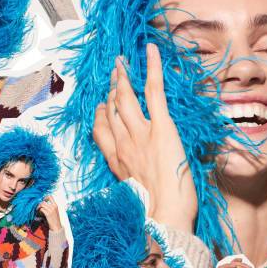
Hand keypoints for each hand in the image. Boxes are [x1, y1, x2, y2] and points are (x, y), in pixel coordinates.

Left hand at [38, 196, 61, 230]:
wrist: (56, 227)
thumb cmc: (54, 220)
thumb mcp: (54, 212)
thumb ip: (49, 207)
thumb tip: (42, 204)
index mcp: (55, 205)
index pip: (50, 196)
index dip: (45, 197)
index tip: (42, 200)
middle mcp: (53, 206)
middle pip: (43, 201)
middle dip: (39, 204)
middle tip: (38, 208)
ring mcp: (51, 210)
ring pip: (42, 205)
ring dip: (38, 207)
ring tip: (38, 211)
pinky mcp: (48, 214)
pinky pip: (41, 209)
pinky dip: (39, 211)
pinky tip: (39, 214)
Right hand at [93, 44, 197, 232]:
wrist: (165, 217)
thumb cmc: (154, 214)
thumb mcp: (133, 198)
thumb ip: (130, 182)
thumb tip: (134, 179)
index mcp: (116, 162)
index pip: (101, 131)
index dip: (101, 115)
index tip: (102, 106)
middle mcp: (123, 144)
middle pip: (111, 110)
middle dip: (111, 90)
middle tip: (114, 74)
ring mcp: (140, 134)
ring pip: (125, 99)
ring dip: (122, 78)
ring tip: (122, 64)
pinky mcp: (162, 128)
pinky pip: (153, 92)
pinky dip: (151, 68)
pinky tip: (150, 50)